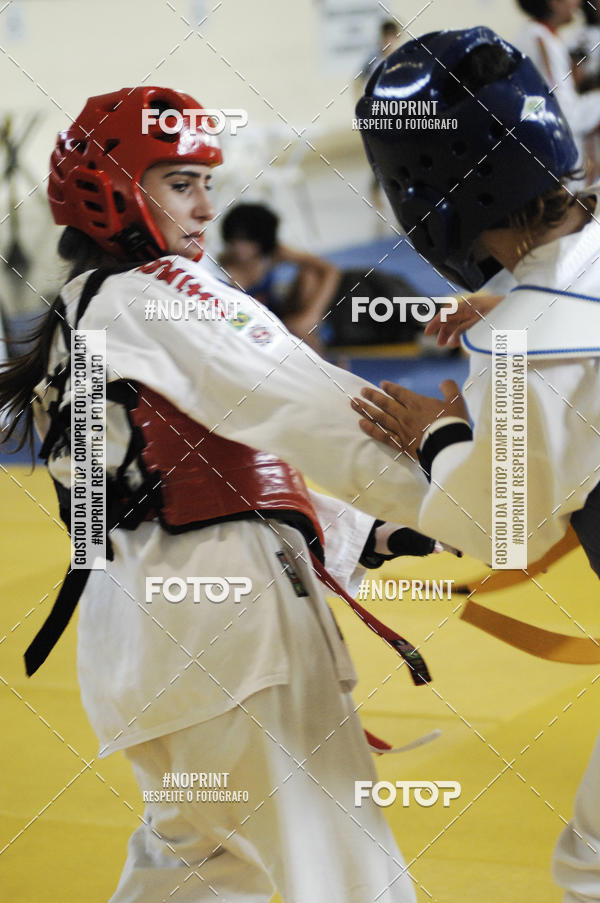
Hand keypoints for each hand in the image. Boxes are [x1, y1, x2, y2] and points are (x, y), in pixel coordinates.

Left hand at [351, 379, 468, 452]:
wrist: (448, 446)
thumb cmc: (453, 424)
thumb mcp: (456, 402)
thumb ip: (449, 389)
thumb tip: (444, 382)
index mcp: (418, 403)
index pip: (400, 393)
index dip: (390, 388)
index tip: (381, 384)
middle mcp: (405, 415)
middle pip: (385, 403)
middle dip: (372, 396)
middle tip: (361, 391)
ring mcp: (401, 430)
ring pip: (379, 417)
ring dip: (365, 409)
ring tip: (353, 403)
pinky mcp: (400, 444)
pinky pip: (382, 435)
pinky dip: (370, 429)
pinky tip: (361, 424)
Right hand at [425, 293, 503, 346]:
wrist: (524, 311)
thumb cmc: (504, 315)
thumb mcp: (482, 324)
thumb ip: (465, 331)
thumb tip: (452, 340)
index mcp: (469, 305)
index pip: (447, 312)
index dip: (435, 322)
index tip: (427, 333)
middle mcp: (472, 307)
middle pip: (452, 318)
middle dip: (444, 331)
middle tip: (440, 344)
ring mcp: (478, 312)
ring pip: (460, 323)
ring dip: (453, 334)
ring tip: (450, 345)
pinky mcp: (484, 318)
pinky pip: (469, 325)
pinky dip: (463, 334)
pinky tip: (462, 341)